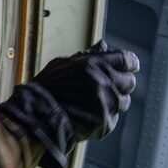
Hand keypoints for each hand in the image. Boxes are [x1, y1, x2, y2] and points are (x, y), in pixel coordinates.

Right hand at [0, 41, 139, 167]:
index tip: (130, 67)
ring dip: (114, 102)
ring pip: (124, 101)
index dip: (130, 64)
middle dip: (122, 84)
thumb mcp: (64, 64)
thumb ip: (87, 56)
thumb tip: (103, 46)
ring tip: (96, 104)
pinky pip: (114, 119)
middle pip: (129, 81)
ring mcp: (105, 103)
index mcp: (94, 63)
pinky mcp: (104, 122)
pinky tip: (89, 117)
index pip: (126, 59)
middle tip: (110, 87)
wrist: (37, 116)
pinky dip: (105, 119)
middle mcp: (103, 82)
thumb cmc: (47, 89)